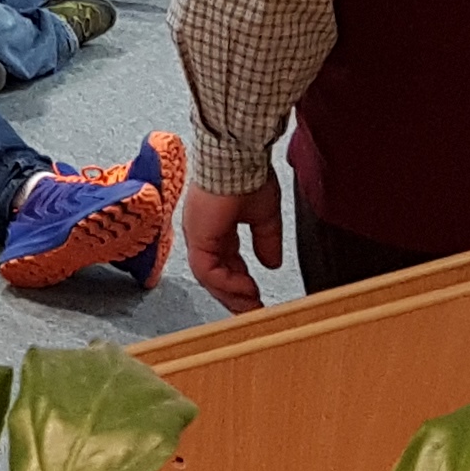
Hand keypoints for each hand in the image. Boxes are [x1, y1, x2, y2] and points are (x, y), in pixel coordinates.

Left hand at [182, 176, 283, 313]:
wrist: (239, 158)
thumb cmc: (248, 175)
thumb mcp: (264, 215)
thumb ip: (266, 240)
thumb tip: (271, 263)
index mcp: (216, 227)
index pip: (225, 264)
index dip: (240, 283)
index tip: (255, 298)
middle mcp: (203, 233)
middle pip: (215, 275)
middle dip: (235, 296)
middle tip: (252, 312)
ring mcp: (197, 235)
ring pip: (210, 278)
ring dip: (232, 295)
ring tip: (251, 307)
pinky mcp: (198, 237)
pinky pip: (209, 271)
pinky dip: (228, 284)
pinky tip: (246, 292)